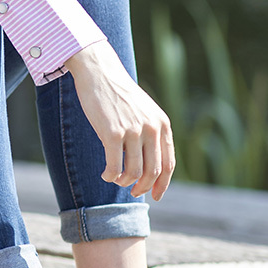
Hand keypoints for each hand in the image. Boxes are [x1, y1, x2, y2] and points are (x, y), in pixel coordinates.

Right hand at [65, 40, 174, 200]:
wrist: (99, 72)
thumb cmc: (119, 93)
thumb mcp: (143, 111)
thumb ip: (151, 133)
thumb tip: (151, 168)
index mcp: (161, 124)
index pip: (168, 164)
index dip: (162, 184)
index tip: (155, 195)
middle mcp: (151, 128)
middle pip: (152, 172)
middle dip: (143, 188)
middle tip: (132, 191)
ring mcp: (132, 130)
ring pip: (134, 172)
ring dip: (124, 182)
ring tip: (116, 178)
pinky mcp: (112, 132)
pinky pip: (115, 166)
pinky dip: (110, 176)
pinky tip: (105, 174)